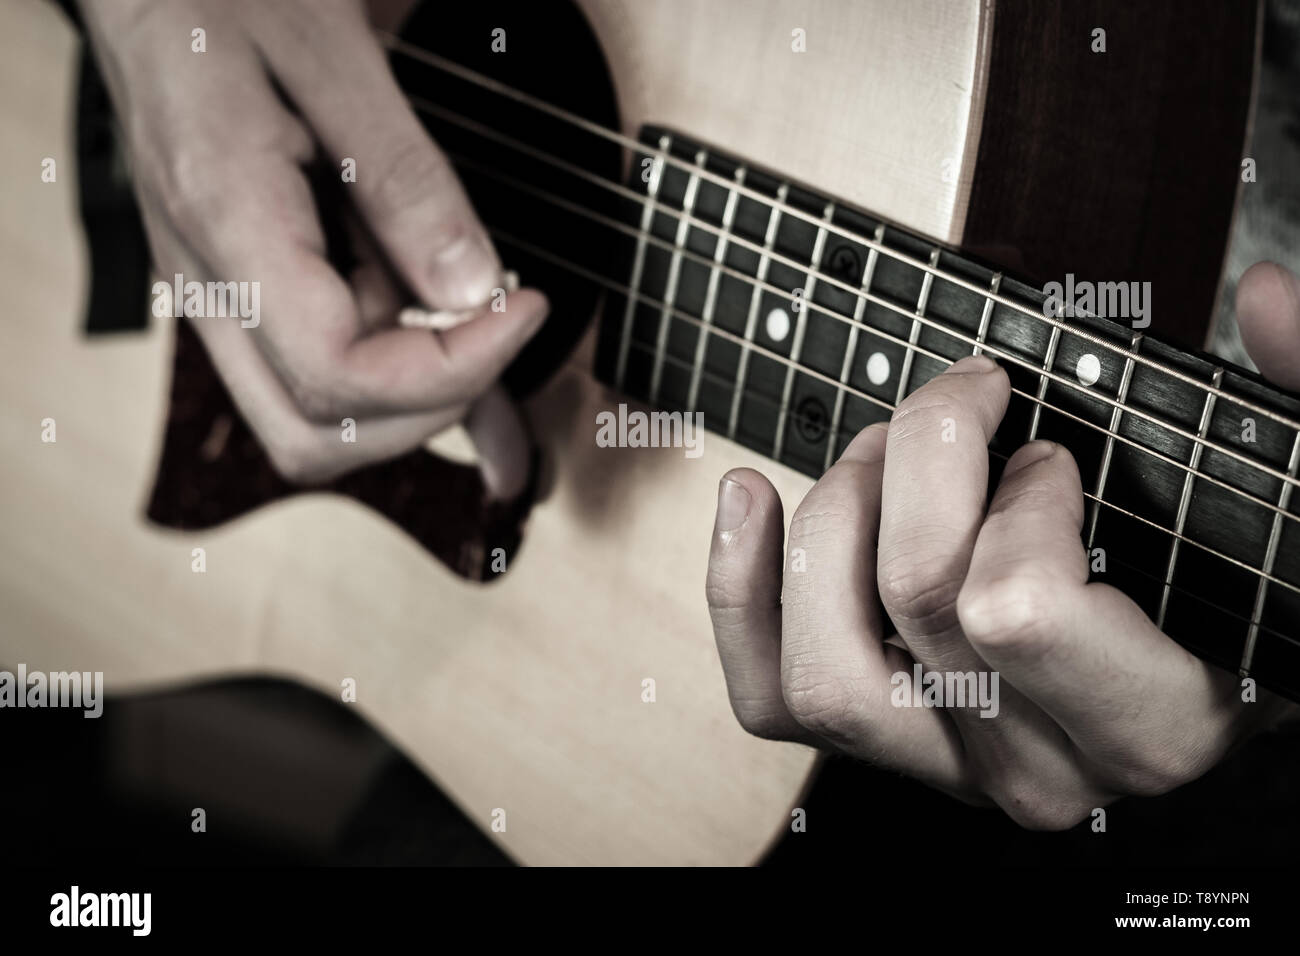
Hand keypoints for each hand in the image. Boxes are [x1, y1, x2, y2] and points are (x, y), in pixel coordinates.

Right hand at [77, 0, 545, 491]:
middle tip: (497, 329)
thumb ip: (406, 180)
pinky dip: (398, 378)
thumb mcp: (333, 54)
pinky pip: (315, 372)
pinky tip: (465, 368)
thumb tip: (472, 290)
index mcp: (225, 218)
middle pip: (312, 434)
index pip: (336, 373)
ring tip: (476, 314)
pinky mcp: (241, 290)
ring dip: (410, 394)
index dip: (450, 367)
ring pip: (311, 420)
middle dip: (425, 409)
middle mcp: (207, 283)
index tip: (523, 308)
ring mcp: (217, 296)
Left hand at [706, 261, 1299, 827]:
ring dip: (836, 521)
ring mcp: (947, 766)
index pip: (1015, 607)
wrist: (1189, 671)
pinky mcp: (880, 744)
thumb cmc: (1231, 586)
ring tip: (873, 457)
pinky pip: (769, 697)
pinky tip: (751, 498)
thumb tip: (1264, 296)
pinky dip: (739, 593)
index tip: (1046, 452)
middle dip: (922, 460)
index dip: (1017, 495)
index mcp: (1151, 716)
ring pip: (824, 666)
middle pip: (915, 600)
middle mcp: (1039, 766)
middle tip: (956, 410)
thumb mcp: (1285, 501)